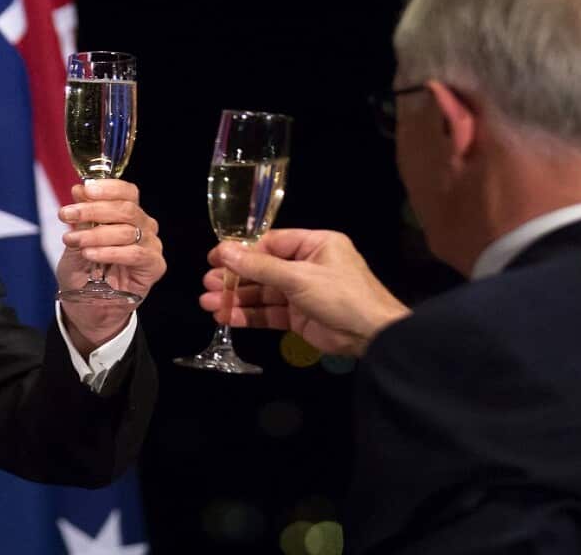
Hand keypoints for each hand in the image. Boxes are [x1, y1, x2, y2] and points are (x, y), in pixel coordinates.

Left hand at [56, 179, 165, 352]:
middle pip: (126, 209)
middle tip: (66, 214)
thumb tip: (79, 189)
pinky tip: (90, 254)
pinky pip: (135, 253)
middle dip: (93, 209)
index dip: (107, 187)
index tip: (84, 190)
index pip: (126, 192)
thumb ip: (82, 217)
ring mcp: (151, 246)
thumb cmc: (84, 274)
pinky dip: (110, 251)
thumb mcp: (76, 241)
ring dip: (96, 234)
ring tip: (73, 241)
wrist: (88, 309)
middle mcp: (144, 226)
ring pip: (128, 230)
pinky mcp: (154, 266)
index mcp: (128, 215)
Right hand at [199, 229, 409, 356]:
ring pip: (263, 293)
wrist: (374, 336)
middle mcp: (307, 265)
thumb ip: (260, 266)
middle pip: (263, 268)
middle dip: (234, 277)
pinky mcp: (299, 317)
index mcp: (315, 245)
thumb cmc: (341, 296)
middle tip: (206, 284)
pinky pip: (269, 313)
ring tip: (208, 303)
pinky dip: (248, 315)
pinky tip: (226, 316)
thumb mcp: (300, 278)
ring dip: (236, 298)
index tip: (214, 258)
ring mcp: (302, 292)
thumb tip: (224, 251)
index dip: (241, 251)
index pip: (270, 243)